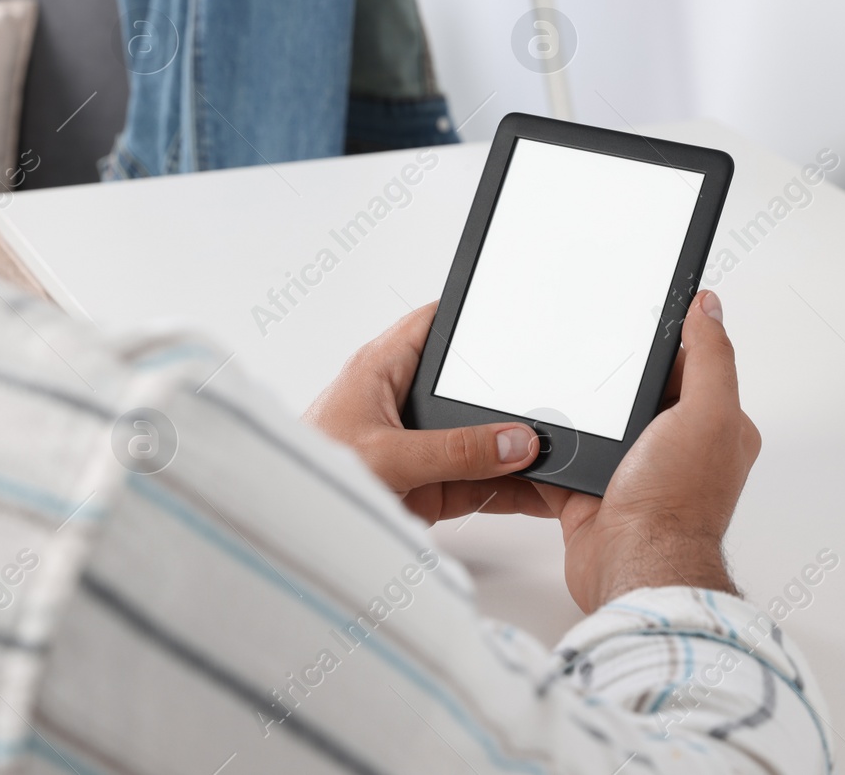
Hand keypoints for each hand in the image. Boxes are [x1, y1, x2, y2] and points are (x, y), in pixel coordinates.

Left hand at [304, 304, 553, 523]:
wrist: (285, 527)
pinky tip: (539, 491)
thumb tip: (514, 442)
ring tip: (559, 454)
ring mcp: (417, 446)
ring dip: (513, 451)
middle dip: (509, 397)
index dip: (473, 316)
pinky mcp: (425, 485)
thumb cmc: (307, 474)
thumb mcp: (387, 456)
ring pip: (478, 439)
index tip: (518, 316)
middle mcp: (402, 402)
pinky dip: (506, 488)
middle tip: (555, 401)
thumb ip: (454, 451)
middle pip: (468, 389)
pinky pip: (476, 481)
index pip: (434, 324)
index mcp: (381, 369)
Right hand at [533, 291, 760, 611]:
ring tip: (559, 387)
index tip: (638, 319)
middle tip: (589, 353)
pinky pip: (567, 457)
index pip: (692, 366)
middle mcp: (676, 450)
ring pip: (601, 423)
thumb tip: (709, 307)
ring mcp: (634, 472)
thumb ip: (711, 357)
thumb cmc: (677, 505)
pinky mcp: (594, 492)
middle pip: (639, 393)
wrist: (633, 567)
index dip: (666, 342)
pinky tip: (536, 430)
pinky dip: (550, 447)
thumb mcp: (708, 413)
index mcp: (714, 427)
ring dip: (580, 412)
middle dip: (614, 377)